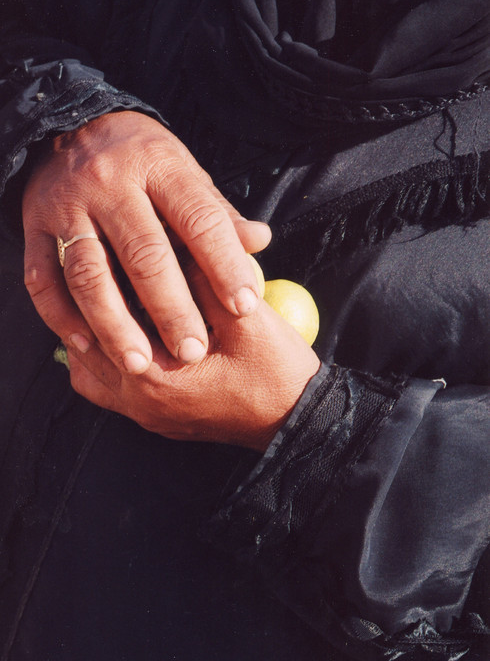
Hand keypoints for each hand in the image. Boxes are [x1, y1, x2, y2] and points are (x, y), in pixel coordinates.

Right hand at [23, 111, 270, 372]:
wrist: (70, 127)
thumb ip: (217, 212)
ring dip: (114, 324)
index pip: (198, 219)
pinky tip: (86, 346)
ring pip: (89, 273)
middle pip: (143, 254)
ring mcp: (65, 205)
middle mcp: (109, 182)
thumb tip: (261, 242)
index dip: (224, 265)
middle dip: (170, 309)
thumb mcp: (184, 172)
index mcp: (159, 165)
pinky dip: (62, 316)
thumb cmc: (143, 161)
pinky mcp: (32, 226)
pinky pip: (42, 278)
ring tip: (140, 364)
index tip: (244, 308)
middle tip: (191, 353)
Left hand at [65, 261, 320, 450]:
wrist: (295, 420)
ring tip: (112, 300)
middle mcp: (138, 401)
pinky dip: (106, 360)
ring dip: (95, 333)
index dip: (110, 276)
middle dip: (95, 302)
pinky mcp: (153, 419)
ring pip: (87, 368)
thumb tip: (168, 240)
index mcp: (156, 377)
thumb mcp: (245, 316)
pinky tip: (128, 336)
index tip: (116, 247)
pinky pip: (105, 389)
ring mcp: (143, 415)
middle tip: (105, 266)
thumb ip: (203, 279)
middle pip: (88, 341)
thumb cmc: (275, 369)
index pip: (110, 317)